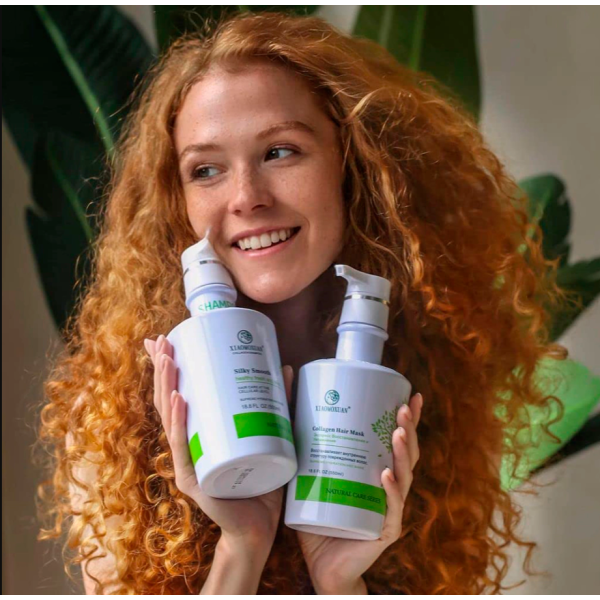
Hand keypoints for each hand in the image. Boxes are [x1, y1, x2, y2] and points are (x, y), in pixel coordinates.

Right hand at [144, 335, 294, 555]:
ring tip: (167, 359)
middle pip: (167, 401)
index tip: (163, 338)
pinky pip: (184, 447)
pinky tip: (179, 398)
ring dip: (166, 386)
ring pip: (170, 419)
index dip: (166, 368)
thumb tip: (286, 366)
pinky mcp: (195, 479)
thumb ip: (276, 403)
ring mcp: (188, 463)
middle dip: (162, 368)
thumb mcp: (269, 434)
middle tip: (161, 340)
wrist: (259, 530)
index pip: (176, 395)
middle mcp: (187, 446)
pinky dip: (179, 422)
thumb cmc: (261, 483)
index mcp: (198, 434)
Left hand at [294, 383, 423, 594]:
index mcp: (377, 473)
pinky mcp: (381, 531)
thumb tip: (288, 404)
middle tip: (404, 407)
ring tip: (397, 432)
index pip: (397, 442)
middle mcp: (389, 489)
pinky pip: (391, 510)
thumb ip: (303, 446)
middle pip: (408, 454)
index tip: (411, 393)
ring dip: (403, 453)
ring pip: (404, 477)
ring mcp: (389, 510)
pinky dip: (390, 491)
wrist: (322, 565)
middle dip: (409, 429)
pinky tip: (387, 475)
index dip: (409, 420)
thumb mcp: (311, 475)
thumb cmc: (319, 517)